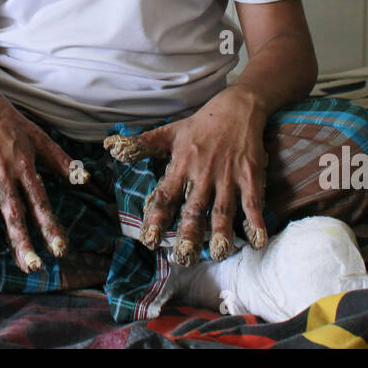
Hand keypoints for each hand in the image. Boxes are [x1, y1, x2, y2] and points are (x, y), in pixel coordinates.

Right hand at [0, 82, 87, 271]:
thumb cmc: (9, 120)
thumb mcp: (38, 136)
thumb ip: (59, 159)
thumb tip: (84, 178)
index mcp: (24, 166)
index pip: (40, 202)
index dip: (50, 227)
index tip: (59, 250)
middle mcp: (2, 172)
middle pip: (14, 212)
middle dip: (22, 241)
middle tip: (32, 266)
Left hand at [103, 86, 269, 265]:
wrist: (237, 108)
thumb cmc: (199, 124)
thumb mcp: (168, 132)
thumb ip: (140, 145)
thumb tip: (110, 148)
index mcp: (181, 166)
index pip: (166, 196)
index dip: (157, 218)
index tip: (150, 241)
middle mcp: (203, 174)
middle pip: (194, 209)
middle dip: (189, 235)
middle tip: (184, 259)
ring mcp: (228, 176)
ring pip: (223, 209)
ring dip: (221, 233)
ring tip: (218, 255)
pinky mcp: (250, 175)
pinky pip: (252, 201)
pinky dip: (255, 221)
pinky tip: (257, 241)